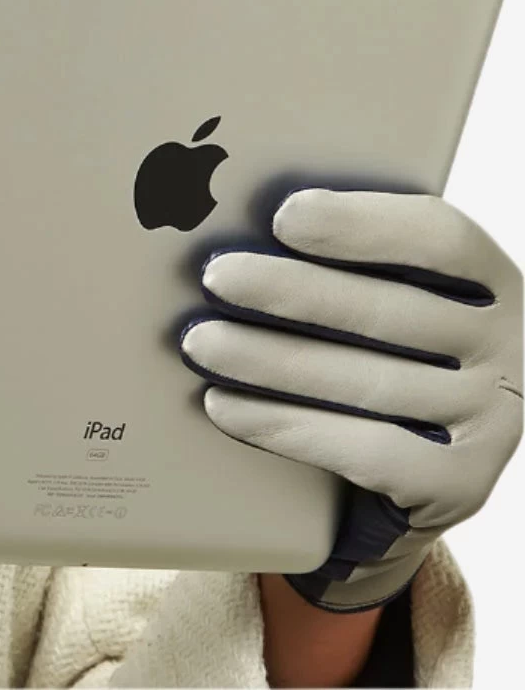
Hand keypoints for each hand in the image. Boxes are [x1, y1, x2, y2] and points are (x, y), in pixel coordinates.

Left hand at [177, 187, 522, 610]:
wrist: (437, 456)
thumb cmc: (397, 343)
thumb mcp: (405, 289)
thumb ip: (353, 254)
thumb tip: (242, 213)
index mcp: (493, 279)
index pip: (438, 236)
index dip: (360, 223)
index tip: (283, 216)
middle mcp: (508, 347)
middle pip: (389, 312)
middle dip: (291, 292)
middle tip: (215, 277)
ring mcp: (493, 421)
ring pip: (367, 384)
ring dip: (270, 361)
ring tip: (202, 343)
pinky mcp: (460, 484)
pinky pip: (364, 452)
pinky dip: (286, 427)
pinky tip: (226, 407)